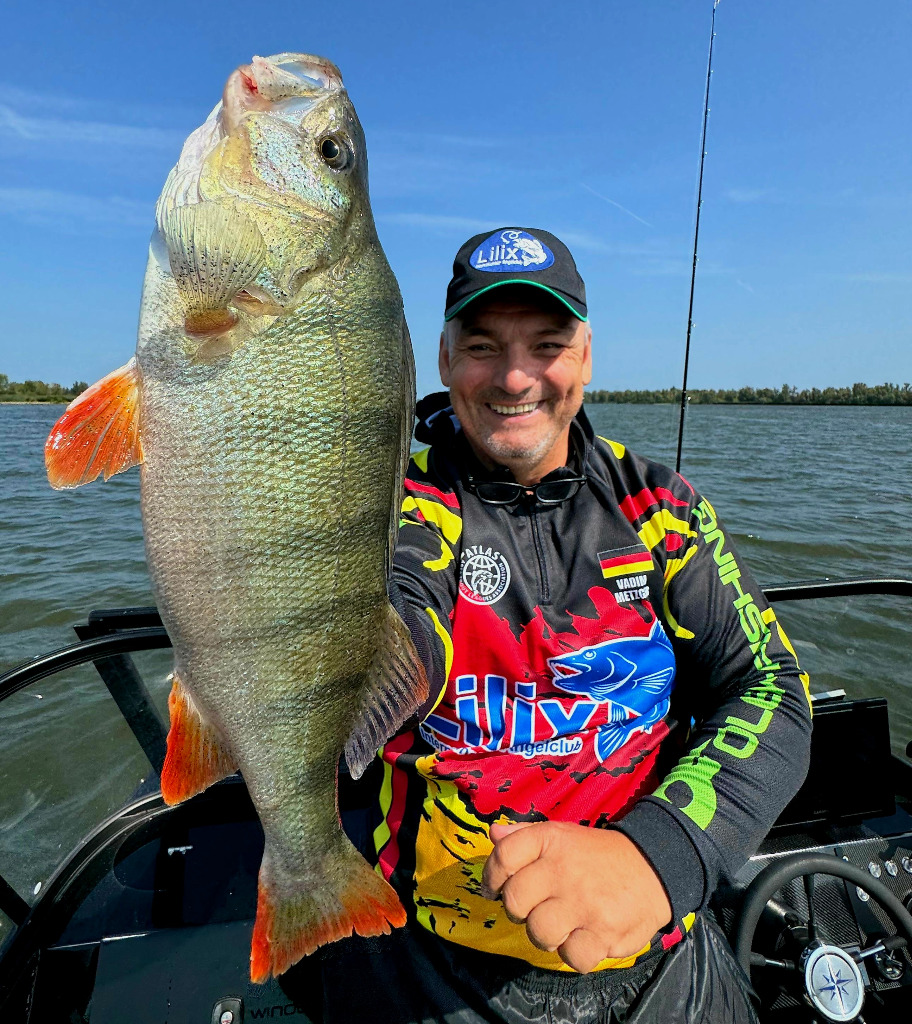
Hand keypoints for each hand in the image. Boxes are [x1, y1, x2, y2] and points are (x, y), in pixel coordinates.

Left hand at [482, 821, 672, 973]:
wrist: (654, 866)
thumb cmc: (598, 855)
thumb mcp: (562, 834)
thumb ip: (525, 837)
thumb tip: (493, 835)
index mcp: (552, 840)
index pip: (504, 856)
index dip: (492, 877)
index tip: (495, 890)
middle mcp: (563, 869)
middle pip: (515, 902)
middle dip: (520, 911)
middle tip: (536, 908)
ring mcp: (584, 903)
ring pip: (539, 934)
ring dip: (547, 935)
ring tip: (563, 924)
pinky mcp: (603, 933)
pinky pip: (570, 957)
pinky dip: (575, 954)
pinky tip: (585, 937)